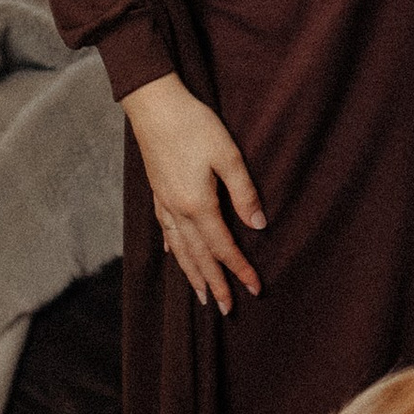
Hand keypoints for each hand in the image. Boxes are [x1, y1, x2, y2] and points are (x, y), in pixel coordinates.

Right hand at [120, 72, 264, 311]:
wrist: (154, 104)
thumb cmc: (194, 125)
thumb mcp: (228, 155)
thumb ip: (244, 192)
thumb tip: (258, 225)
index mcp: (198, 204)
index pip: (222, 247)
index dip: (239, 269)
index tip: (255, 289)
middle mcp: (178, 210)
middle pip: (199, 257)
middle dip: (214, 284)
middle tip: (227, 309)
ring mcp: (164, 203)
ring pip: (180, 249)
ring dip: (192, 274)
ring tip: (201, 296)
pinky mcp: (158, 192)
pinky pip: (166, 232)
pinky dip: (174, 250)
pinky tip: (175, 256)